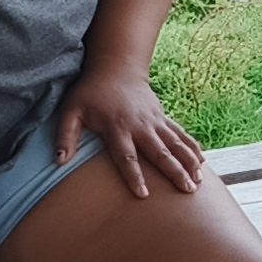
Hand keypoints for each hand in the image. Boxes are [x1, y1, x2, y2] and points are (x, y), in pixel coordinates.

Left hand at [58, 62, 204, 197]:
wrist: (116, 67)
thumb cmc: (91, 93)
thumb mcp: (72, 111)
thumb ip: (65, 136)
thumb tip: (59, 161)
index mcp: (117, 127)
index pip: (126, 156)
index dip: (134, 175)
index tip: (143, 194)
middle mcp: (140, 126)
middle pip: (160, 152)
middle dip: (175, 172)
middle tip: (187, 190)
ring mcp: (154, 122)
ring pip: (175, 144)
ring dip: (188, 162)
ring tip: (199, 181)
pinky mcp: (162, 118)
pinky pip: (180, 135)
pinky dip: (192, 148)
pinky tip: (203, 163)